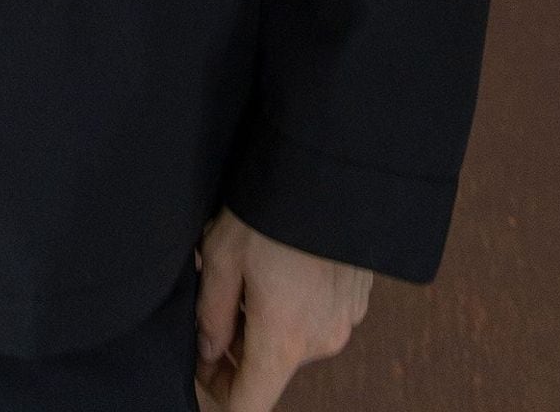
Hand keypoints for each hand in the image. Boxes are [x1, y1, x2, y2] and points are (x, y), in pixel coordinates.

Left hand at [193, 206, 371, 409]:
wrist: (330, 172)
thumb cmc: (271, 209)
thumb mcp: (222, 256)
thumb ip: (212, 314)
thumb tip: (209, 350)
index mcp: (283, 340)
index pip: (248, 404)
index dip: (217, 388)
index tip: (202, 358)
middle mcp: (320, 343)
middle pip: (270, 368)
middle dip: (240, 342)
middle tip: (221, 293)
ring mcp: (344, 323)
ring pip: (293, 340)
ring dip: (268, 319)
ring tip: (252, 267)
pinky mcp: (357, 300)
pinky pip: (318, 317)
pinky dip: (296, 304)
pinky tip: (283, 261)